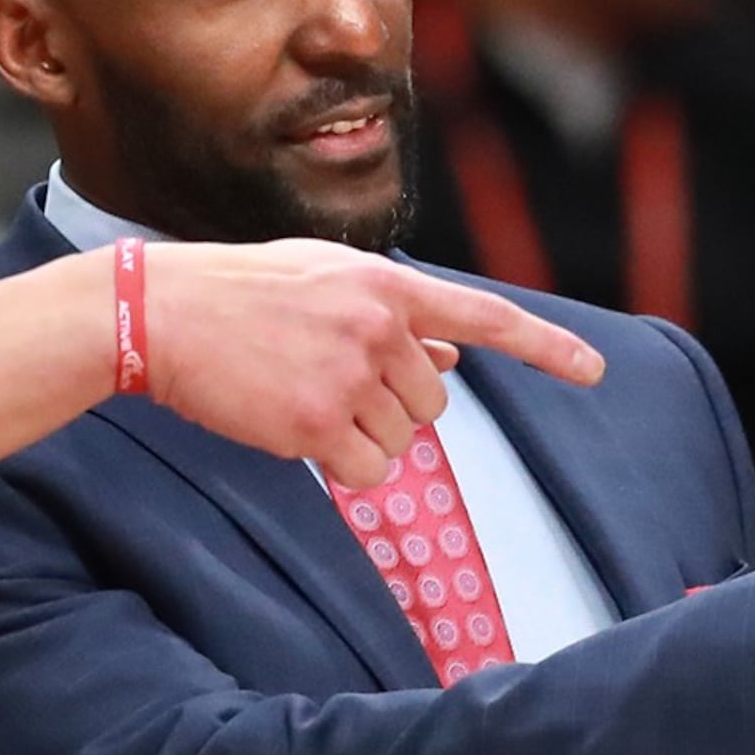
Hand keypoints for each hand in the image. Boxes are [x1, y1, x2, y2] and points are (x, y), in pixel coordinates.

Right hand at [141, 241, 603, 487]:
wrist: (160, 313)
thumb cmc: (237, 293)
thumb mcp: (323, 281)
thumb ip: (391, 316)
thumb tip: (451, 357)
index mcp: (384, 284)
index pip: (484, 316)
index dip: (545, 346)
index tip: (594, 370)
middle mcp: (379, 327)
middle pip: (432, 402)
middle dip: (391, 405)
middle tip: (324, 381)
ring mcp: (349, 377)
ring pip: (400, 441)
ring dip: (359, 436)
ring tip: (297, 395)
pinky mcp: (316, 425)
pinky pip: (366, 473)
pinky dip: (341, 467)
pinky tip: (292, 429)